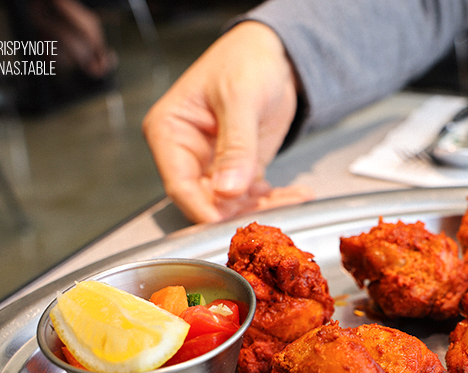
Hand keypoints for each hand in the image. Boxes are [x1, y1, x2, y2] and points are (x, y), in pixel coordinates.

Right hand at [143, 21, 312, 222]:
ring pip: (234, 205)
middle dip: (241, 212)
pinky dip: (276, 199)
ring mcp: (214, 165)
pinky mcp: (240, 170)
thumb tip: (228, 189)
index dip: (204, 209)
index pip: (180, 185)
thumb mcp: (241, 99)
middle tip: (276, 210)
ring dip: (265, 208)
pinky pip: (254, 197)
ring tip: (296, 199)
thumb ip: (236, 146)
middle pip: (207, 201)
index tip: (228, 223)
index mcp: (170, 132)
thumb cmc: (245, 59)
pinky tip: (298, 195)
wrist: (273, 53)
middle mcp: (188, 154)